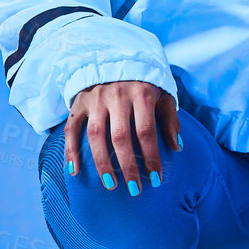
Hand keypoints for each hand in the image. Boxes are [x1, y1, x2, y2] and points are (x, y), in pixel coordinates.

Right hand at [65, 80, 181, 195]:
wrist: (113, 58)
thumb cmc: (142, 83)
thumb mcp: (162, 95)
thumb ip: (169, 119)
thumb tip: (177, 147)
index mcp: (141, 93)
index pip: (146, 131)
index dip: (151, 156)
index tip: (156, 178)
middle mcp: (116, 96)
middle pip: (120, 137)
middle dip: (128, 166)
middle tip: (134, 189)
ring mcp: (95, 99)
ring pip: (96, 136)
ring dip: (102, 163)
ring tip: (110, 184)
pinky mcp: (79, 103)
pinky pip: (72, 129)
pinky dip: (71, 150)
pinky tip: (75, 171)